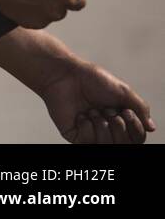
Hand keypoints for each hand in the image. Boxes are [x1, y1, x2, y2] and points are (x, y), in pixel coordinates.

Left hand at [37, 60, 154, 143]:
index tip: (125, 111)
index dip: (135, 128)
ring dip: (102, 124)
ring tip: (92, 110)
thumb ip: (140, 108)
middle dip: (117, 125)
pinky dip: (87, 125)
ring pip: (106, 144)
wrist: (66, 74)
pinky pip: (88, 141)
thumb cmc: (93, 80)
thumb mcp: (123, 91)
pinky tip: (80, 115)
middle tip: (106, 109)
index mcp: (121, 119)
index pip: (137, 138)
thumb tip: (151, 128)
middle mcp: (107, 129)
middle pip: (124, 144)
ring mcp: (90, 133)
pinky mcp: (75, 135)